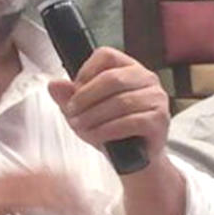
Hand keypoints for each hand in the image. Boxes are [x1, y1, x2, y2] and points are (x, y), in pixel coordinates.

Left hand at [48, 47, 169, 160]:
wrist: (135, 159)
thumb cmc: (111, 128)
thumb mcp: (84, 110)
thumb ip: (68, 97)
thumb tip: (54, 85)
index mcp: (128, 67)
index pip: (106, 55)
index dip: (85, 72)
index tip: (74, 91)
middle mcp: (147, 78)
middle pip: (112, 78)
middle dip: (86, 97)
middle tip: (71, 112)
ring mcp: (157, 98)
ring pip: (120, 102)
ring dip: (94, 116)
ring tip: (80, 127)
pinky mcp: (160, 119)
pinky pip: (130, 121)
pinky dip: (107, 130)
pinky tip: (95, 136)